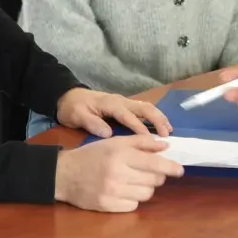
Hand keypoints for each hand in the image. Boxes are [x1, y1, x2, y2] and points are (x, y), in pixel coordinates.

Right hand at [54, 137, 183, 212]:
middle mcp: (118, 173)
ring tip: (134, 181)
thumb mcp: (115, 142)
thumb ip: (141, 142)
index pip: (154, 163)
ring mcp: (113, 192)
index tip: (180, 170)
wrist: (65, 174)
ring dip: (145, 188)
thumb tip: (165, 146)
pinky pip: (133, 205)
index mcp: (121, 155)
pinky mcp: (108, 206)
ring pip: (146, 194)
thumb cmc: (93, 155)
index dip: (170, 167)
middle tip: (149, 172)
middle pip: (153, 180)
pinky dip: (133, 199)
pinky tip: (124, 191)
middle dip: (156, 176)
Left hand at [56, 88, 171, 137]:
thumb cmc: (73, 108)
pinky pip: (143, 110)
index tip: (150, 140)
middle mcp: (120, 101)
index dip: (139, 128)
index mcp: (110, 104)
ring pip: (146, 107)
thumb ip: (92, 123)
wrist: (68, 97)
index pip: (128, 116)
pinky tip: (160, 127)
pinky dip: (154, 117)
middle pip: (143, 108)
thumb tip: (108, 133)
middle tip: (166, 134)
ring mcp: (124, 102)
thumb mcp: (77, 116)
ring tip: (169, 131)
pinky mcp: (124, 106)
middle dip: (157, 120)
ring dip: (159, 117)